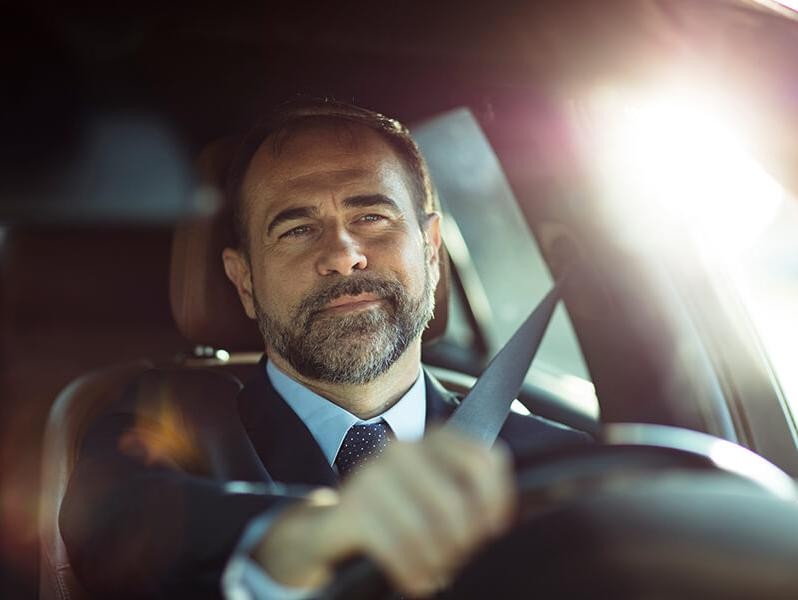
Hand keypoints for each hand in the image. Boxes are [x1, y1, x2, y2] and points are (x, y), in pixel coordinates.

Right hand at [253, 428, 516, 596]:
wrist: (336, 525)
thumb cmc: (401, 510)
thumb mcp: (437, 489)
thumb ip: (469, 490)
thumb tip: (495, 519)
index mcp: (432, 439)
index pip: (483, 461)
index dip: (496, 501)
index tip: (492, 528)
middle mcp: (403, 450)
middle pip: (456, 502)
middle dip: (463, 541)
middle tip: (458, 556)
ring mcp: (373, 476)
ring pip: (426, 530)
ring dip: (438, 562)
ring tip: (438, 571)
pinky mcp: (352, 508)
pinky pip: (397, 549)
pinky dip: (413, 573)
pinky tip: (417, 581)